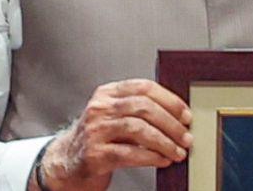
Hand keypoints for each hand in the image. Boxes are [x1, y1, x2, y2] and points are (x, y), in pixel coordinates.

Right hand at [36, 79, 193, 190]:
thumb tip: (179, 118)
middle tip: (186, 136)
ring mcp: (94, 130)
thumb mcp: (115, 117)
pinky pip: (129, 153)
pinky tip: (162, 160)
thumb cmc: (98, 140)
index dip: (170, 100)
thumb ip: (140, 111)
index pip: (144, 87)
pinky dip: (151, 157)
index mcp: (107, 93)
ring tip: (178, 152)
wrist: (66, 164)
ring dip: (164, 142)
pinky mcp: (94, 154)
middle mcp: (99, 108)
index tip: (186, 114)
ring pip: (138, 129)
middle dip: (171, 123)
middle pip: (143, 108)